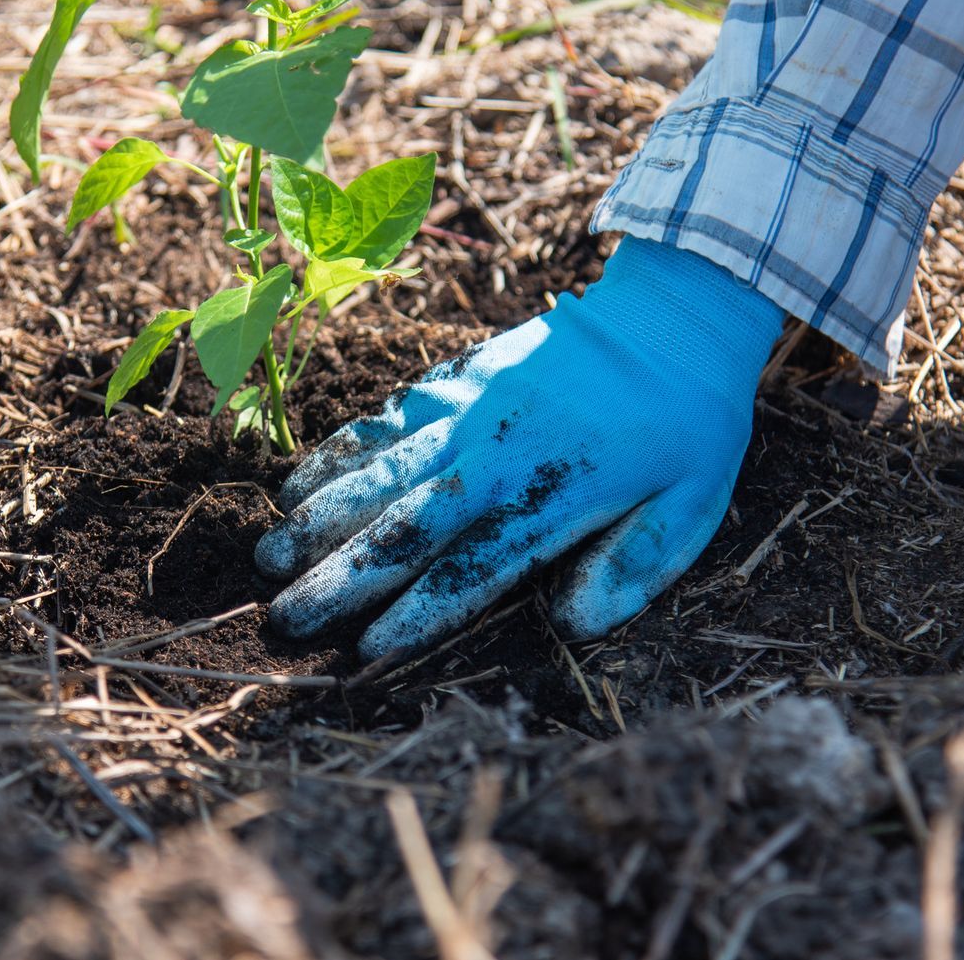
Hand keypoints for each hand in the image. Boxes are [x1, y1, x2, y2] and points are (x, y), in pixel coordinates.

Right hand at [255, 237, 785, 659]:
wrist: (674, 313)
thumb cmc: (689, 420)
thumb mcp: (695, 501)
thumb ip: (638, 563)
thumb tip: (575, 623)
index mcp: (555, 494)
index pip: (472, 567)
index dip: (418, 611)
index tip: (366, 650)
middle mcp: (496, 454)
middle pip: (404, 524)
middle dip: (340, 575)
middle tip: (285, 618)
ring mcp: (469, 411)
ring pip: (379, 469)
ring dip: (321, 517)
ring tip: (268, 558)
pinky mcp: (457, 378)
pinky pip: (385, 419)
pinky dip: (338, 452)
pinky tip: (296, 483)